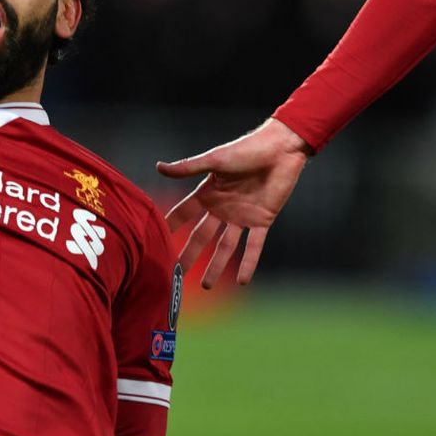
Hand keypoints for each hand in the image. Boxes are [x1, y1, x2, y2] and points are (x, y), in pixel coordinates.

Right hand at [155, 118, 311, 288]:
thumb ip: (187, 168)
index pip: (184, 213)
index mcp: (208, 193)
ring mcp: (241, 216)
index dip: (170, 226)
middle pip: (202, 236)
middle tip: (176, 273)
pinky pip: (254, 246)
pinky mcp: (262, 221)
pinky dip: (248, 263)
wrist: (280, 150)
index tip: (155, 241)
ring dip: (216, 266)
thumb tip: (159, 167)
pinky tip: (242, 281)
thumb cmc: (246, 149)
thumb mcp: (214, 160)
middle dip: (190, 254)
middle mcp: (222, 208)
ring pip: (225, 246)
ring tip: (206, 286)